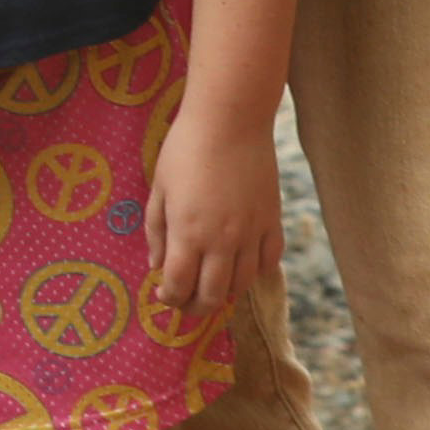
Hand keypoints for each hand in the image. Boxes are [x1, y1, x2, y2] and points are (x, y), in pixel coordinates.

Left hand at [147, 97, 283, 324]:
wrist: (230, 122)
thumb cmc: (184, 150)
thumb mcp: (159, 189)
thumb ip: (157, 232)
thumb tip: (156, 267)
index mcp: (188, 233)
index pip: (179, 286)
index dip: (170, 298)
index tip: (163, 295)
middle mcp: (222, 241)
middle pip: (212, 296)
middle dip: (195, 307)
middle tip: (186, 302)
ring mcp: (251, 234)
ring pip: (242, 285)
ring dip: (225, 293)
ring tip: (211, 286)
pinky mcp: (272, 222)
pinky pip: (269, 262)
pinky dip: (256, 272)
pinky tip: (242, 267)